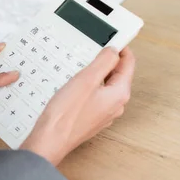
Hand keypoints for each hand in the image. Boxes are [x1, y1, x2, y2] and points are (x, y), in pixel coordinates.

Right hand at [21, 47, 135, 165]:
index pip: (128, 64)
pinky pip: (94, 97)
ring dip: (95, 75)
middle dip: (106, 62)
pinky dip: (87, 87)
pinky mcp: (90, 118)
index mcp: (119, 94)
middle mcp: (115, 105)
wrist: (50, 140)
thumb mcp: (86, 80)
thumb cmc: (66, 114)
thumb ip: (103, 62)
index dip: (121, 49)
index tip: (112, 39)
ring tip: (80, 67)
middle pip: (117, 75)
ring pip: (104, 87)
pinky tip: (72, 86)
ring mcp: (103, 113)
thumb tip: (113, 51)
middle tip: (91, 51)